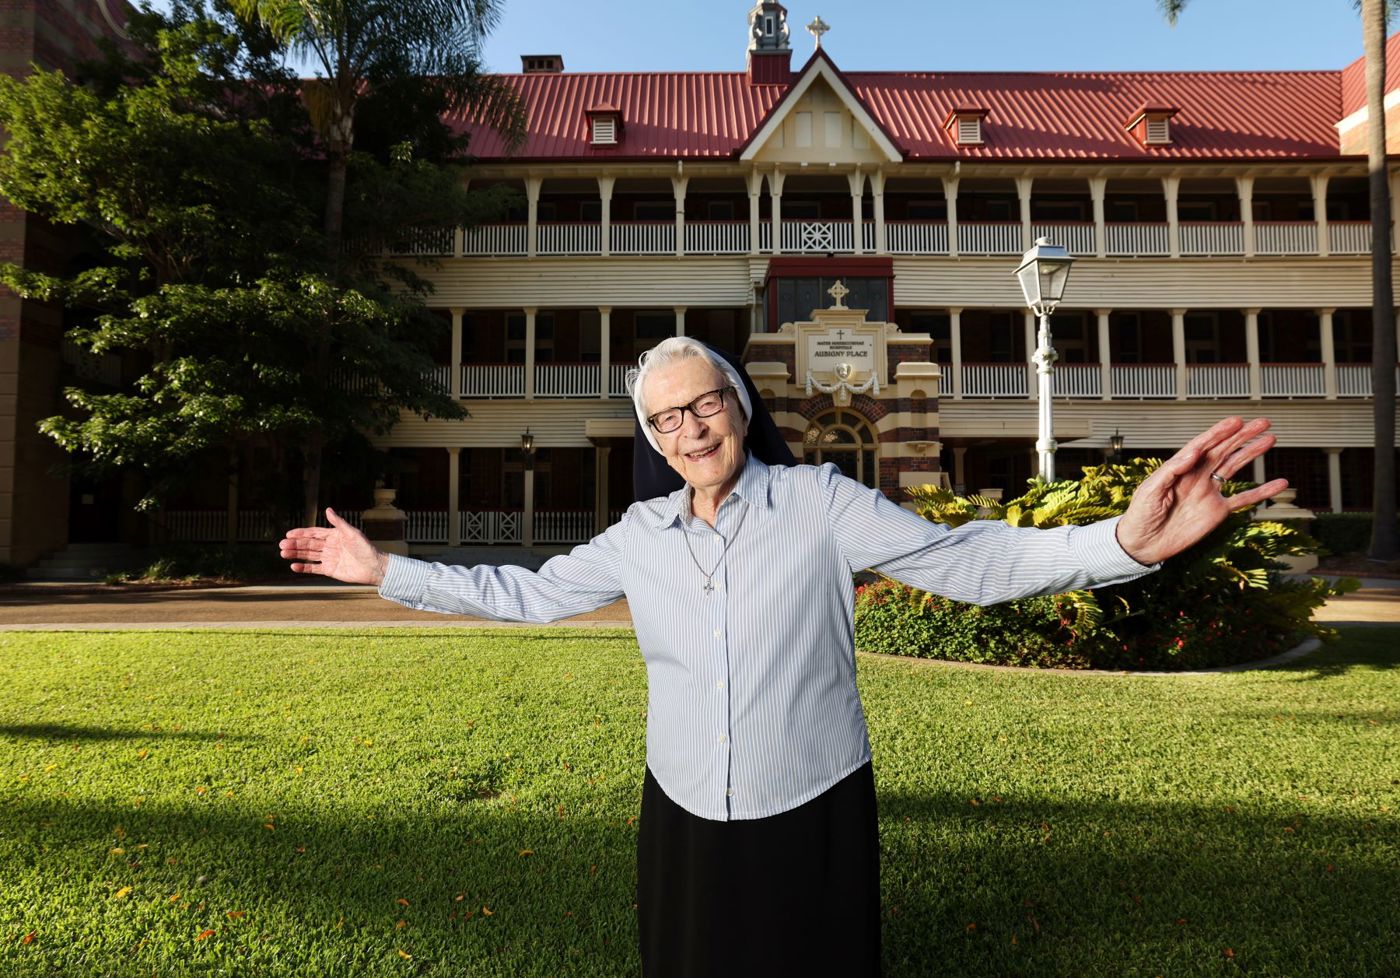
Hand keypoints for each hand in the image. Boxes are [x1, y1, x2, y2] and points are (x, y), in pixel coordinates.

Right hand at [278, 507, 388, 584]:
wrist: (374, 567)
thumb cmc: (365, 548)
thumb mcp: (351, 533)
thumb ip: (338, 523)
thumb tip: (327, 509)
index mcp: (334, 536)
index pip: (314, 533)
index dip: (301, 533)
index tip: (289, 534)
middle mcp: (329, 546)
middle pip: (308, 544)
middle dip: (295, 544)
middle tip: (281, 544)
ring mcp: (329, 558)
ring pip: (308, 555)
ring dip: (295, 554)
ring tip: (283, 553)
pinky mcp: (330, 570)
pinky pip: (314, 568)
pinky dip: (303, 568)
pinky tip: (293, 566)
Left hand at [1115, 416, 1287, 565]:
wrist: (1143, 544)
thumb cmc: (1140, 516)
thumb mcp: (1149, 490)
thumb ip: (1170, 471)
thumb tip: (1191, 453)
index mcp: (1180, 469)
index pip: (1203, 445)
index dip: (1219, 432)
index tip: (1236, 421)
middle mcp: (1196, 477)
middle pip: (1223, 450)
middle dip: (1241, 436)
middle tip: (1261, 422)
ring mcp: (1208, 493)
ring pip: (1235, 467)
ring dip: (1252, 453)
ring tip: (1269, 439)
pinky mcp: (1217, 511)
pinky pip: (1244, 499)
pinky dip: (1262, 492)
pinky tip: (1278, 484)